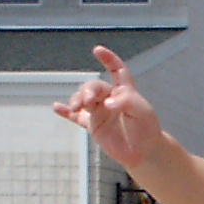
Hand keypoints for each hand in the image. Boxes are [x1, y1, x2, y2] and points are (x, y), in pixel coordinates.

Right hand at [53, 46, 162, 167]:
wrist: (144, 153)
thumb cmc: (147, 129)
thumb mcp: (142, 111)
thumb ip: (126, 101)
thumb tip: (106, 103)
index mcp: (125, 91)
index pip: (117, 71)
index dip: (109, 60)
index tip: (97, 50)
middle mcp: (110, 99)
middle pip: (94, 87)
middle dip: (88, 91)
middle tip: (88, 101)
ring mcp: (100, 112)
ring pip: (83, 99)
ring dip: (76, 100)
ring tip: (74, 107)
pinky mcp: (93, 126)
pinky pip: (76, 117)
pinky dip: (65, 112)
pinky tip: (56, 107)